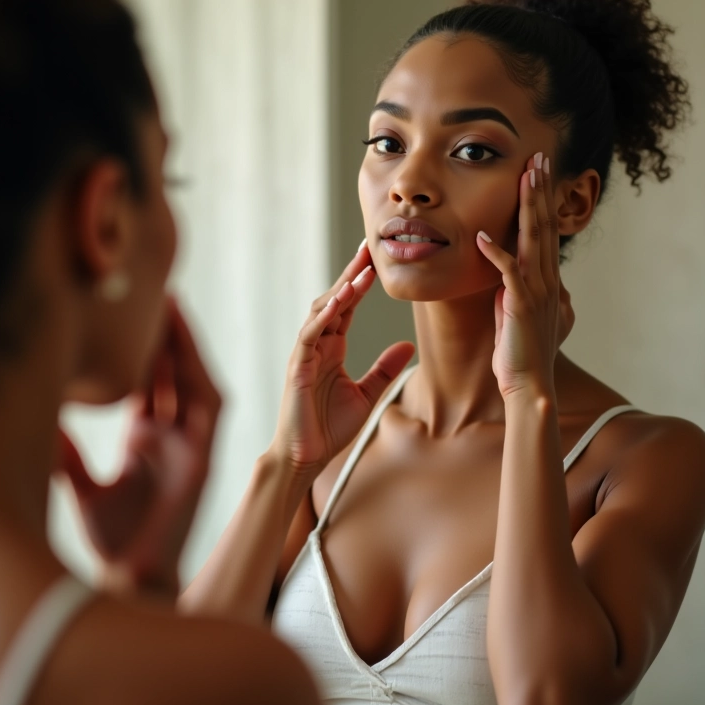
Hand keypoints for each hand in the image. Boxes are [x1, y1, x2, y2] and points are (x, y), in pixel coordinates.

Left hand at [58, 300, 221, 596]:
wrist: (134, 577)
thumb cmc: (113, 538)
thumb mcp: (86, 488)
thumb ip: (69, 456)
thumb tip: (45, 421)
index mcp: (147, 440)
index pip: (150, 382)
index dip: (143, 347)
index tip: (130, 312)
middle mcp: (172, 436)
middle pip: (172, 374)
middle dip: (165, 335)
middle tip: (152, 294)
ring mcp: (191, 445)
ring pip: (194, 381)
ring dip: (186, 347)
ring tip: (171, 309)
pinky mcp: (204, 457)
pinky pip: (209, 407)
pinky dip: (199, 377)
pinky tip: (186, 351)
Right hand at [269, 243, 414, 474]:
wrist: (307, 456)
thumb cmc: (330, 426)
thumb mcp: (367, 394)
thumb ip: (384, 369)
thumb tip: (407, 345)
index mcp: (333, 347)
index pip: (348, 306)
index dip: (361, 283)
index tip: (377, 260)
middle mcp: (318, 344)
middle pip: (335, 300)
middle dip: (351, 274)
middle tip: (369, 249)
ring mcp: (305, 353)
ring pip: (321, 311)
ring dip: (342, 290)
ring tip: (362, 271)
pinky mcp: (297, 366)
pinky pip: (310, 334)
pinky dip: (325, 316)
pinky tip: (340, 301)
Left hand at [476, 153, 574, 398]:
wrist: (528, 383)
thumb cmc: (522, 351)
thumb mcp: (524, 313)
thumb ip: (523, 291)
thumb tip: (520, 277)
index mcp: (544, 279)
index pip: (544, 230)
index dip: (541, 200)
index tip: (538, 172)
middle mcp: (545, 279)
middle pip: (543, 226)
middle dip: (540, 190)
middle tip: (538, 158)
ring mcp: (535, 290)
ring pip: (532, 240)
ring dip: (527, 207)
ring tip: (524, 177)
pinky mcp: (520, 305)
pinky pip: (507, 273)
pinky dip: (494, 254)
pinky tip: (480, 236)